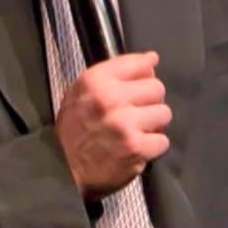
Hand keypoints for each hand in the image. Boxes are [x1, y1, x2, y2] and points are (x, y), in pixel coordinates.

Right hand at [55, 51, 171, 199]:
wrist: (63, 169)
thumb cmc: (74, 128)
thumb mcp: (82, 91)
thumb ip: (116, 71)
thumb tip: (152, 58)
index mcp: (95, 80)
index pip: (141, 63)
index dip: (144, 75)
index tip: (139, 84)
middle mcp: (110, 98)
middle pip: (157, 88)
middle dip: (150, 101)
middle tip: (136, 112)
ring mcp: (124, 123)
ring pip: (164, 113)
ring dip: (153, 123)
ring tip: (137, 130)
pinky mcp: (135, 147)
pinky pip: (163, 140)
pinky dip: (153, 146)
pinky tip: (138, 146)